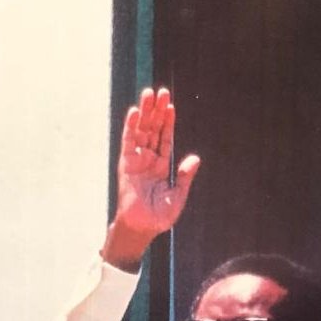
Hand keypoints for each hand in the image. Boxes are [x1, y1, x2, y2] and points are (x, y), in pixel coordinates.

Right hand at [102, 88, 200, 271]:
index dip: (168, 122)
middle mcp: (148, 160)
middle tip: (160, 91)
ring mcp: (136, 161)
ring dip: (145, 113)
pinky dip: (130, 127)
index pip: (165, 138)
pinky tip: (135, 112)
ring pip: (140, 131)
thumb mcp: (178, 196)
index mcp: (161, 166)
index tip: (170, 105)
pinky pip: (128, 142)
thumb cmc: (158, 218)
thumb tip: (194, 158)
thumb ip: (185, 176)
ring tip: (148, 94)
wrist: (141, 228)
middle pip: (152, 129)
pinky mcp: (126, 165)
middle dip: (156, 111)